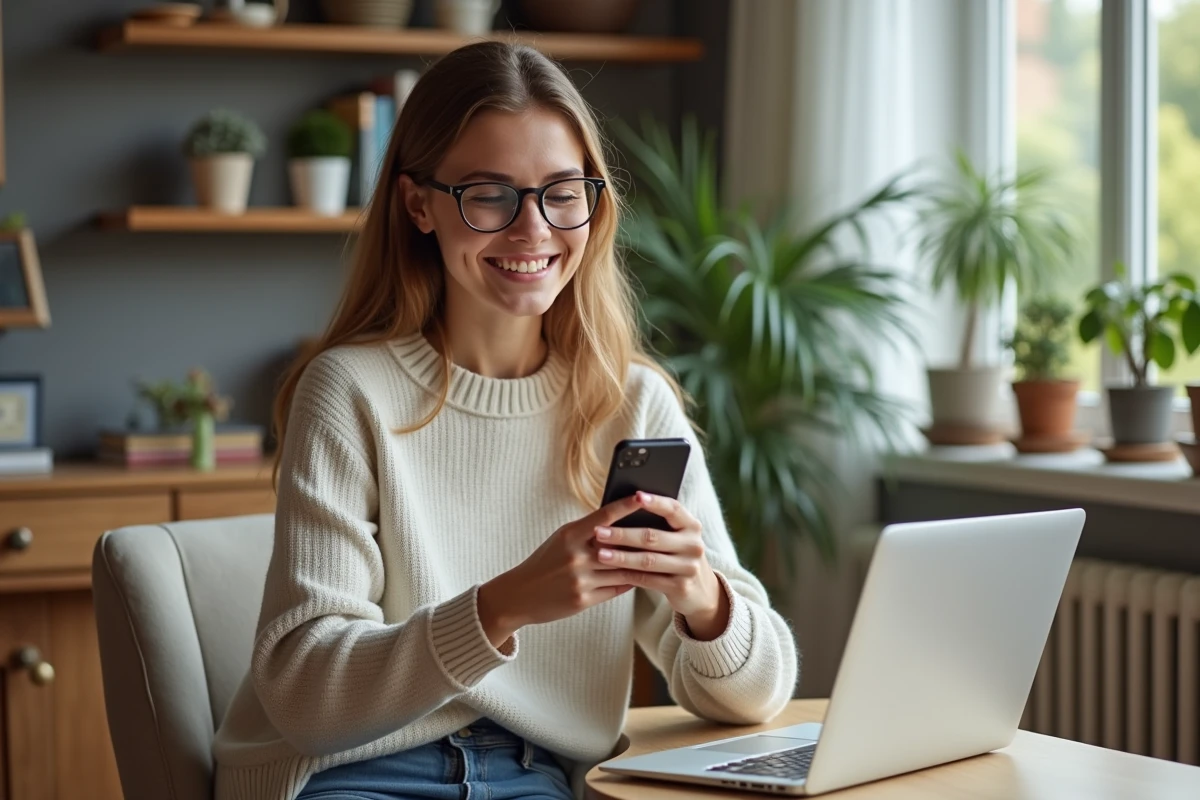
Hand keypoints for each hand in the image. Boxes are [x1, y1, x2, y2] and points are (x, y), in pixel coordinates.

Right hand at [476, 494, 645, 647]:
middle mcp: (576, 555)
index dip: (626, 505)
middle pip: (619, 545)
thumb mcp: (561, 539)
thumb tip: (617, 522)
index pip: (603, 516)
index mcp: (570, 535)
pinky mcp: (583, 599)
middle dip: (642, 540)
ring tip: (661, 556)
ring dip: (642, 563)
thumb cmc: (544, 562)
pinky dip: (631, 581)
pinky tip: (643, 576)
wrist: (519, 594)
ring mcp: (580, 579)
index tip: (644, 496)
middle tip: (665, 531)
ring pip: (622, 569)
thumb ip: (587, 531)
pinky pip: (616, 589)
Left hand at [591, 492, 728, 640]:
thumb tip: (621, 508)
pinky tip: (611, 572)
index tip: (635, 495)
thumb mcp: (676, 538)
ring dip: (621, 557)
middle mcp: (693, 545)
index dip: (655, 502)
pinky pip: (648, 580)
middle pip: (653, 537)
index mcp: (692, 525)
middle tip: (599, 532)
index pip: (673, 509)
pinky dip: (628, 574)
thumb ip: (658, 524)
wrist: (700, 591)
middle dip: (623, 534)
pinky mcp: (680, 587)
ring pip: (648, 560)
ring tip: (600, 554)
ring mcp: (688, 567)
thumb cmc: (677, 555)